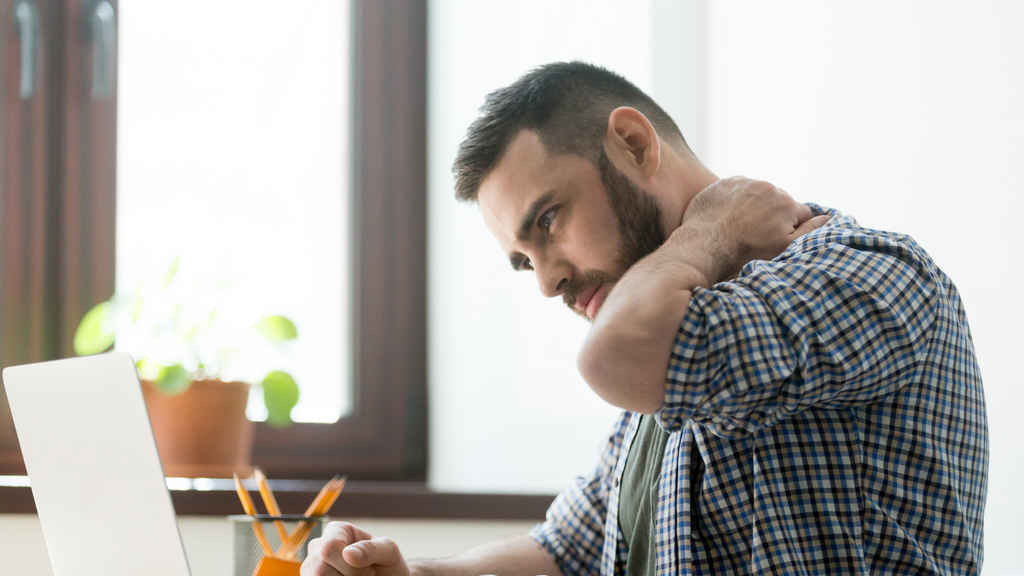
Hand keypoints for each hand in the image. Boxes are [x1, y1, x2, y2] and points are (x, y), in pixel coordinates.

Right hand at [302, 521, 409, 575]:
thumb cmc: (386, 564)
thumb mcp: (388, 552)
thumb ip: (372, 549)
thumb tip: (348, 554)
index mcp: (336, 530)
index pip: (330, 548)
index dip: (350, 567)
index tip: (370, 571)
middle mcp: (318, 547)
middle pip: (320, 569)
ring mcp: (311, 566)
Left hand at [675, 176, 829, 283]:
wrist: (704, 248)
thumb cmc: (744, 253)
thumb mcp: (783, 248)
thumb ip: (810, 231)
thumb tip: (829, 218)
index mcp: (786, 203)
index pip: (801, 213)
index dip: (792, 228)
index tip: (776, 239)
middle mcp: (768, 187)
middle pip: (779, 202)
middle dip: (773, 215)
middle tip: (757, 235)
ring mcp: (744, 182)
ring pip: (758, 194)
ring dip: (754, 206)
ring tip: (740, 227)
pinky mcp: (723, 183)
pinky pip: (737, 189)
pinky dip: (735, 200)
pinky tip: (727, 216)